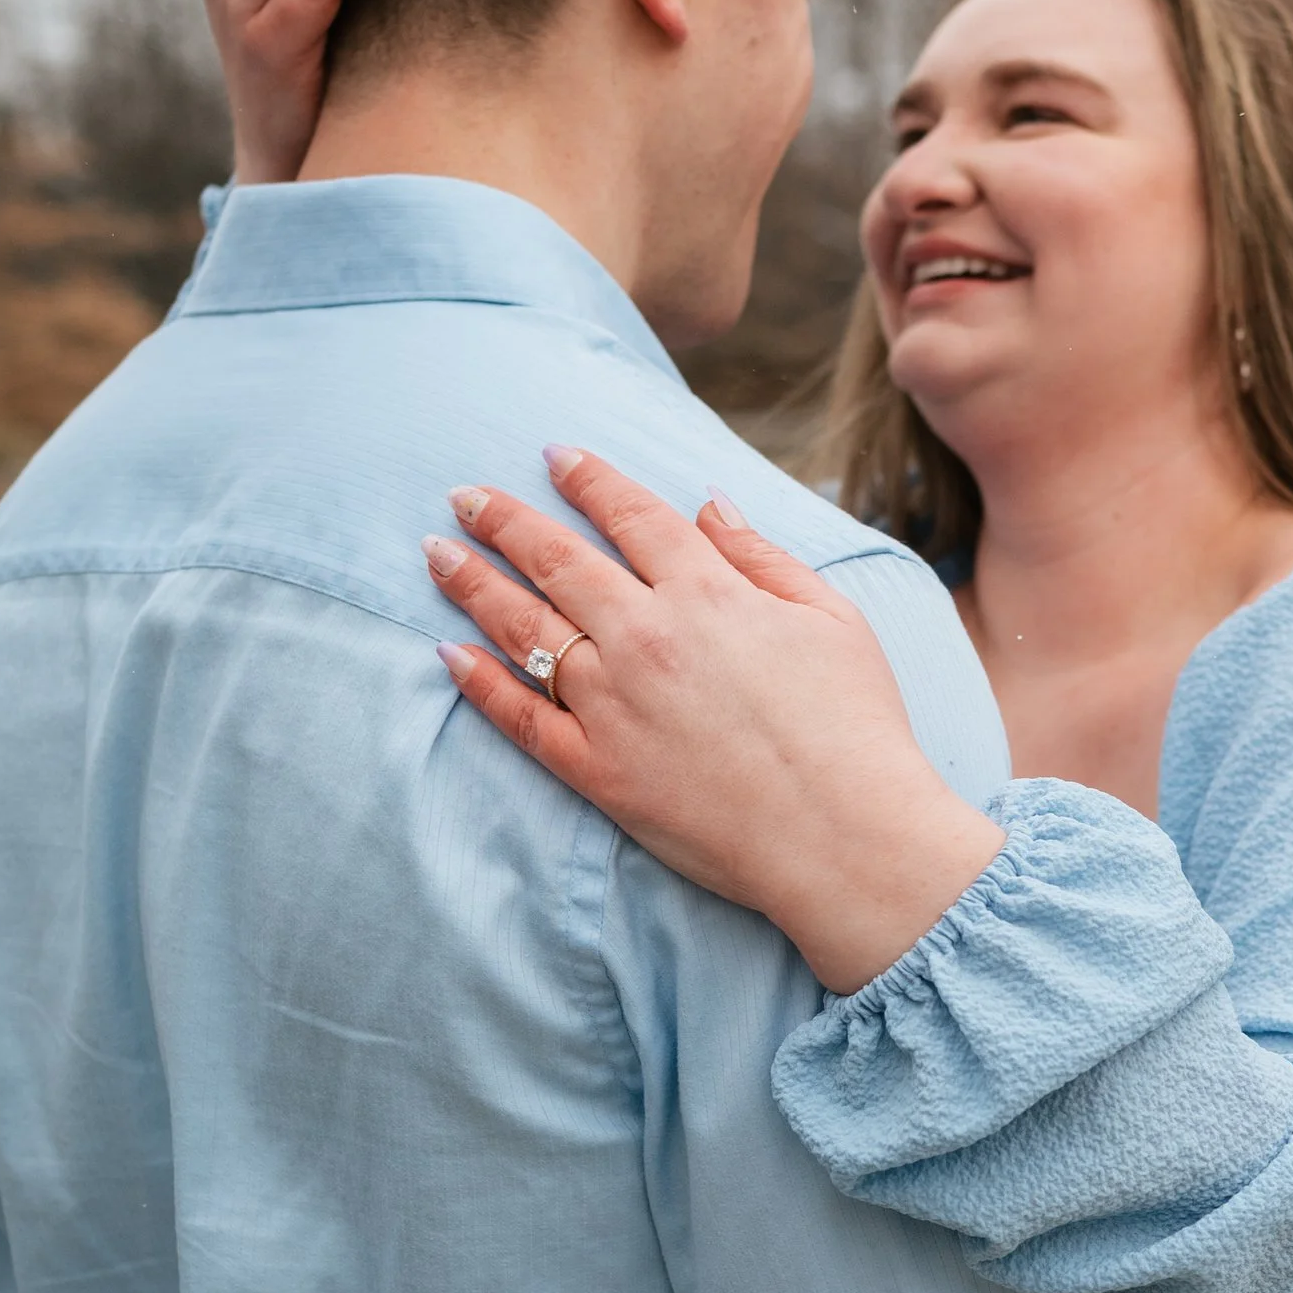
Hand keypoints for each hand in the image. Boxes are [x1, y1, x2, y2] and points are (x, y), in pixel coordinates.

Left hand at [423, 449, 1005, 992]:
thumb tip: (710, 506)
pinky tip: (449, 655)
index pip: (631, 515)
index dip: (588, 478)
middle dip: (503, 520)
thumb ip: (762, 557)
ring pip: (525, 630)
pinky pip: (522, 719)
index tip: (554, 455)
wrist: (844, 837)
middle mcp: (646, 638)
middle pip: (557, 561)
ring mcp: (613, 705)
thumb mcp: (832, 618)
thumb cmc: (855, 727)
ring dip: (474, 585)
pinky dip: (480, 684)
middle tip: (462, 496)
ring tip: (436, 555)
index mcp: (707, 593)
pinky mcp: (599, 771)